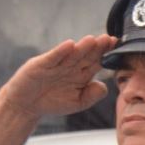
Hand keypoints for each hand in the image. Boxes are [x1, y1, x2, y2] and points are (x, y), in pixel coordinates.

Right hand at [0, 34, 115, 118]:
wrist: (26, 104)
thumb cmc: (53, 102)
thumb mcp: (77, 103)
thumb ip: (91, 96)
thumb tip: (104, 87)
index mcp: (82, 73)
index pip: (97, 61)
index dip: (107, 54)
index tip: (117, 47)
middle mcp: (71, 65)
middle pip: (87, 55)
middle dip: (98, 47)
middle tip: (109, 39)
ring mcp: (56, 63)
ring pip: (72, 54)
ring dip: (82, 47)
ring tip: (93, 40)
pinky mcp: (41, 64)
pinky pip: (53, 57)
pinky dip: (60, 52)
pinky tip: (69, 45)